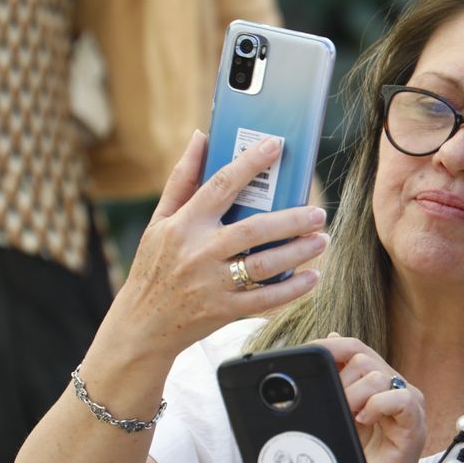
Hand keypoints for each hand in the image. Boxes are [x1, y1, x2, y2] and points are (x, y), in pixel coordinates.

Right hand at [93, 132, 328, 365]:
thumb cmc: (153, 267)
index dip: (250, 163)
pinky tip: (312, 277)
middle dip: (292, 219)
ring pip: (265, 265)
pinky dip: (292, 289)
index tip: (277, 146)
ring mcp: (212, 284)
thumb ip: (182, 180)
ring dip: (298, 252)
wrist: (142, 325)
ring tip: (321, 240)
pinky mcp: (223, 311)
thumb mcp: (159, 221)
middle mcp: (199, 252)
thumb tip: (201, 137)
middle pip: (254, 229)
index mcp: (184, 225)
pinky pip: (265, 300)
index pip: (221, 185)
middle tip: (318, 213)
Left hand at [312, 335, 426, 462]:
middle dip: (339, 380)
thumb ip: (331, 382)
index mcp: (375, 383)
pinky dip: (378, 405)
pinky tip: (364, 420)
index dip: (330, 347)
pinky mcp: (416, 425)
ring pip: (377, 375)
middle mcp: (394, 388)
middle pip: (364, 358)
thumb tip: (326, 340)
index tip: (306, 355)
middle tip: (332, 407)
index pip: (354, 348)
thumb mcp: (332, 417)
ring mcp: (409, 406)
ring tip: (348, 419)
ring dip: (353, 395)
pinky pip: (401, 398)